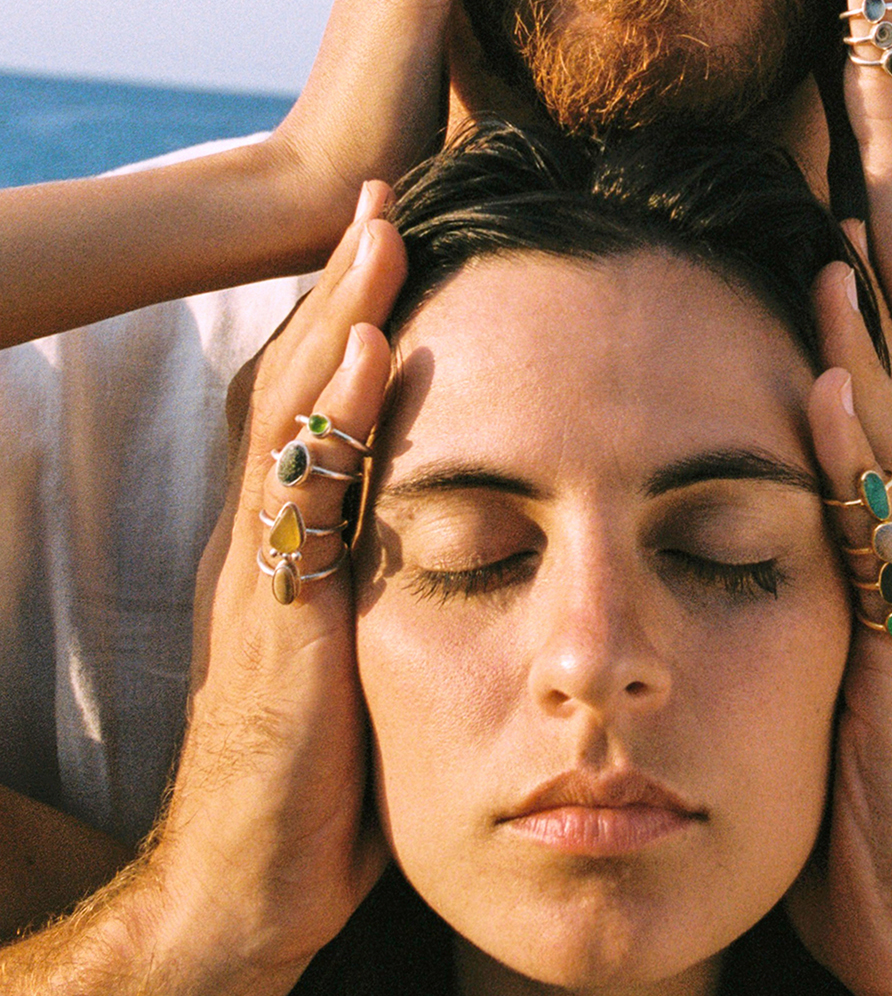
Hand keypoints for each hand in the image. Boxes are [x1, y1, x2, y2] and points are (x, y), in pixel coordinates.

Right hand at [136, 184, 405, 992]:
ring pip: (292, 417)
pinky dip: (340, 418)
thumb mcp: (359, 647)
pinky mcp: (276, 624)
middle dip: (341, 286)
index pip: (309, 402)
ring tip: (382, 232)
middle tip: (384, 195)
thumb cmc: (322, 768)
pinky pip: (303, 502)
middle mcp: (258, 537)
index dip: (346, 317)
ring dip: (341, 317)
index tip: (390, 235)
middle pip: (295, 382)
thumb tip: (459, 520)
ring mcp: (259, 575)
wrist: (247, 881)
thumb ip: (385, 575)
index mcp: (283, 538)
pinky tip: (380, 353)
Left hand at [787, 257, 891, 995]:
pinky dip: (859, 463)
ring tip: (827, 265)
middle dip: (867, 322)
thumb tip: (728, 521)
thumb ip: (804, 588)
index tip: (814, 259)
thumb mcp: (824, 668)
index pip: (889, 434)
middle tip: (829, 222)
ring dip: (863, 359)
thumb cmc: (854, 797)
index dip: (857, 345)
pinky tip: (824, 394)